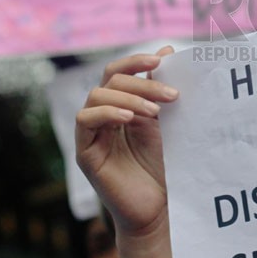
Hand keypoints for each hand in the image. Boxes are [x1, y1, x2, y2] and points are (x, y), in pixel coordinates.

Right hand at [75, 46, 177, 236]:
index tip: (162, 59)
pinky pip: (85, 120)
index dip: (136, 60)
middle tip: (171, 95)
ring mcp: (90, 133)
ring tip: (156, 112)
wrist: (155, 207)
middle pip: (110, 79)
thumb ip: (160, 89)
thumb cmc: (159, 165)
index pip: (117, 71)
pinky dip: (107, 112)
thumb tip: (167, 50)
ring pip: (96, 95)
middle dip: (142, 82)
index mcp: (118, 104)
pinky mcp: (84, 152)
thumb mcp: (163, 121)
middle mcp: (101, 115)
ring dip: (129, 97)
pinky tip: (130, 119)